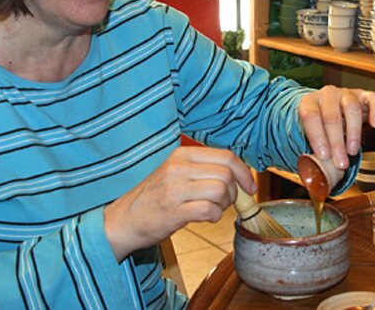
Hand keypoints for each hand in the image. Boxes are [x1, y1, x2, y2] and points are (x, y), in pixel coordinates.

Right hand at [102, 147, 254, 260]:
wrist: (125, 219)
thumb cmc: (155, 197)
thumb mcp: (176, 172)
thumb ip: (204, 169)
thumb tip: (240, 174)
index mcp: (182, 155)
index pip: (226, 156)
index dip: (244, 172)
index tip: (249, 187)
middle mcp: (178, 168)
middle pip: (227, 173)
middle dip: (234, 192)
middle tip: (225, 202)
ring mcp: (175, 189)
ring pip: (221, 190)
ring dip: (224, 204)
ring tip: (213, 209)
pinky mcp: (174, 211)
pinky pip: (210, 210)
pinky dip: (214, 216)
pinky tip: (205, 217)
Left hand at [298, 85, 374, 168]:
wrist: (332, 108)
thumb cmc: (321, 124)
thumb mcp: (313, 134)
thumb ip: (314, 147)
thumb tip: (315, 171)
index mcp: (309, 101)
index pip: (310, 116)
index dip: (317, 137)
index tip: (324, 155)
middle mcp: (327, 94)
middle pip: (332, 116)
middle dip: (336, 142)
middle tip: (341, 162)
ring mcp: (346, 93)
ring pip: (351, 108)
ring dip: (353, 133)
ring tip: (352, 151)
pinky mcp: (364, 95)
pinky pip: (373, 99)